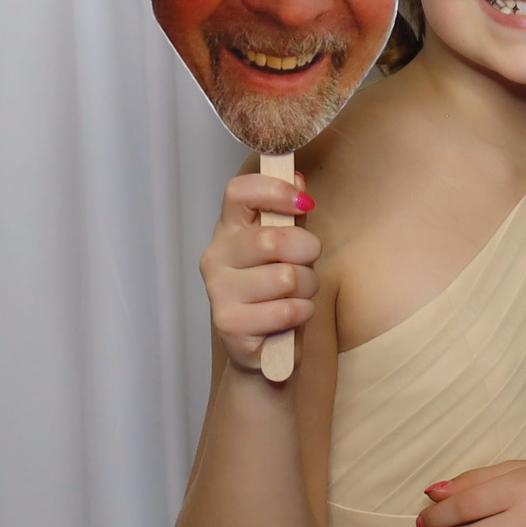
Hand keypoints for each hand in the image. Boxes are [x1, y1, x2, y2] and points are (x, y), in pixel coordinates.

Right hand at [200, 171, 318, 376]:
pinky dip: (302, 313)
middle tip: (309, 262)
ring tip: (298, 294)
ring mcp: (219, 292)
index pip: (239, 192)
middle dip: (307, 251)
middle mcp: (216, 257)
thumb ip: (292, 214)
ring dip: (307, 287)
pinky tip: (291, 316)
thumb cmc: (277, 290)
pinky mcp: (230, 325)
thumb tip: (297, 179)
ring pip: (285, 278)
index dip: (275, 191)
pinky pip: (286, 310)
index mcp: (229, 230)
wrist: (265, 347)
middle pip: (271, 239)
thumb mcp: (288, 247)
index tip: (303, 203)